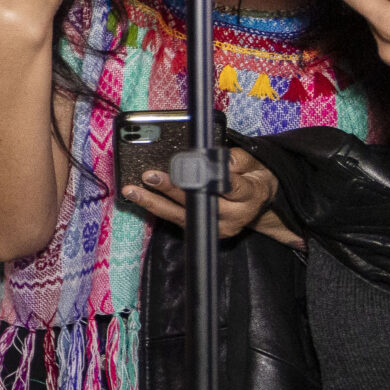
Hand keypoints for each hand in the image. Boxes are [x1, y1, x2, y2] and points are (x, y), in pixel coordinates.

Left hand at [124, 145, 279, 238]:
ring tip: (132, 190)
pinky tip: (139, 198)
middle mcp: (233, 216)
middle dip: (173, 190)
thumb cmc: (253, 178)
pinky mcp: (201, 231)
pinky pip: (176, 220)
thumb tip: (220, 159)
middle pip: (200, 203)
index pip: (231, 187)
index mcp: (250, 196)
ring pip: (182, 216)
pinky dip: (157, 208)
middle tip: (150, 176)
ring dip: (154, 202)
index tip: (190, 167)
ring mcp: (216, 227)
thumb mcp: (255, 164)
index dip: (210, 178)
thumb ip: (239, 160)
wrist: (258, 203)